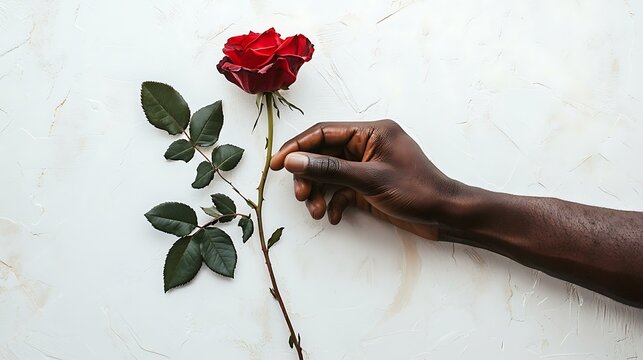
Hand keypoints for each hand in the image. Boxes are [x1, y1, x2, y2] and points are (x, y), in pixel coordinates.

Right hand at [270, 119, 459, 238]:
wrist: (445, 215)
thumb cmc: (416, 191)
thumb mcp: (369, 180)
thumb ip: (329, 169)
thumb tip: (293, 160)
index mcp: (371, 132)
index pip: (324, 133)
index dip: (297, 147)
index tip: (276, 164)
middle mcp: (367, 145)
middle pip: (323, 155)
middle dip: (309, 176)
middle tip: (302, 196)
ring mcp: (367, 165)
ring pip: (330, 174)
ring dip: (320, 192)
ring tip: (317, 211)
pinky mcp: (369, 185)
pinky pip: (342, 189)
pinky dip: (334, 202)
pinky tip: (334, 216)